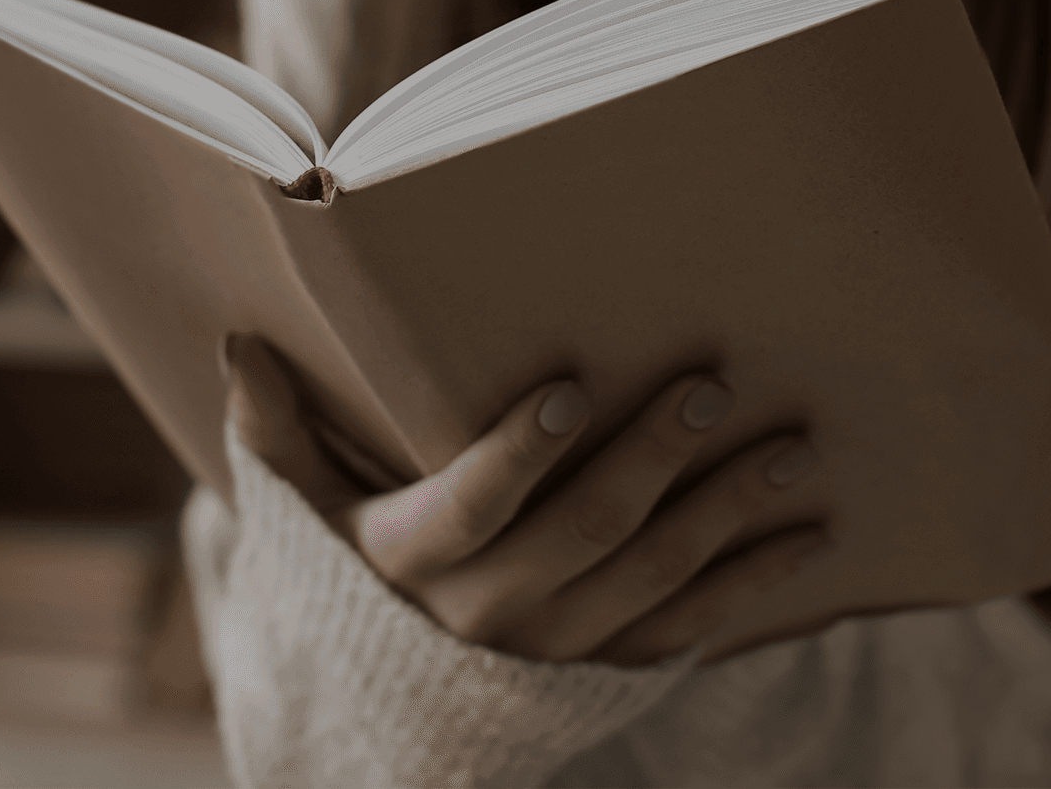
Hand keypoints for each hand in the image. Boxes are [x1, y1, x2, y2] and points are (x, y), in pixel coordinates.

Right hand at [221, 333, 829, 665]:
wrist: (380, 710)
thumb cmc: (342, 571)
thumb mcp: (296, 511)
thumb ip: (274, 432)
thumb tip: (239, 340)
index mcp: (409, 564)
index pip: (469, 508)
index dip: (518, 455)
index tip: (568, 387)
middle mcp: (487, 617)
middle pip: (584, 537)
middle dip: (652, 460)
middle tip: (711, 386)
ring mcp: (554, 650)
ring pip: (651, 581)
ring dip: (725, 515)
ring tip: (789, 447)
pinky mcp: (604, 672)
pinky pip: (688, 634)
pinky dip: (754, 590)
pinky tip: (811, 539)